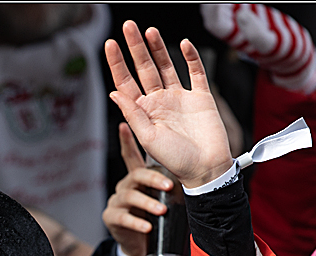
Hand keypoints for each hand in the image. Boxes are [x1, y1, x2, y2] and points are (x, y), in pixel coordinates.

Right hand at [102, 123, 173, 255]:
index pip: (130, 155)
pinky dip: (137, 222)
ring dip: (148, 203)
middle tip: (169, 185)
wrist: (142, 244)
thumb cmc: (156, 216)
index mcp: (136, 178)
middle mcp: (125, 186)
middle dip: (153, 180)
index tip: (124, 126)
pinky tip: (148, 226)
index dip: (126, 141)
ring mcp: (117, 201)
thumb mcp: (164, 197)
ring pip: (130, 197)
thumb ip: (171, 183)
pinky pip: (123, 217)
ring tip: (161, 210)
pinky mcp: (111, 217)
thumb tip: (196, 173)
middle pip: (136, 176)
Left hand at [104, 21, 231, 188]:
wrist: (205, 168)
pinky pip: (195, 72)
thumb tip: (113, 92)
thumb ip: (132, 113)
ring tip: (149, 31)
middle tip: (128, 26)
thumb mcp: (147, 137)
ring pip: (166, 66)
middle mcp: (160, 101)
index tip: (110, 44)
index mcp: (143, 112)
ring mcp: (180, 97)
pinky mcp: (201, 97)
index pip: (126, 82)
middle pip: (144, 68)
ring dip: (158, 48)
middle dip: (135, 48)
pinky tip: (183, 44)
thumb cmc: (174, 159)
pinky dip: (190, 57)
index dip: (118, 63)